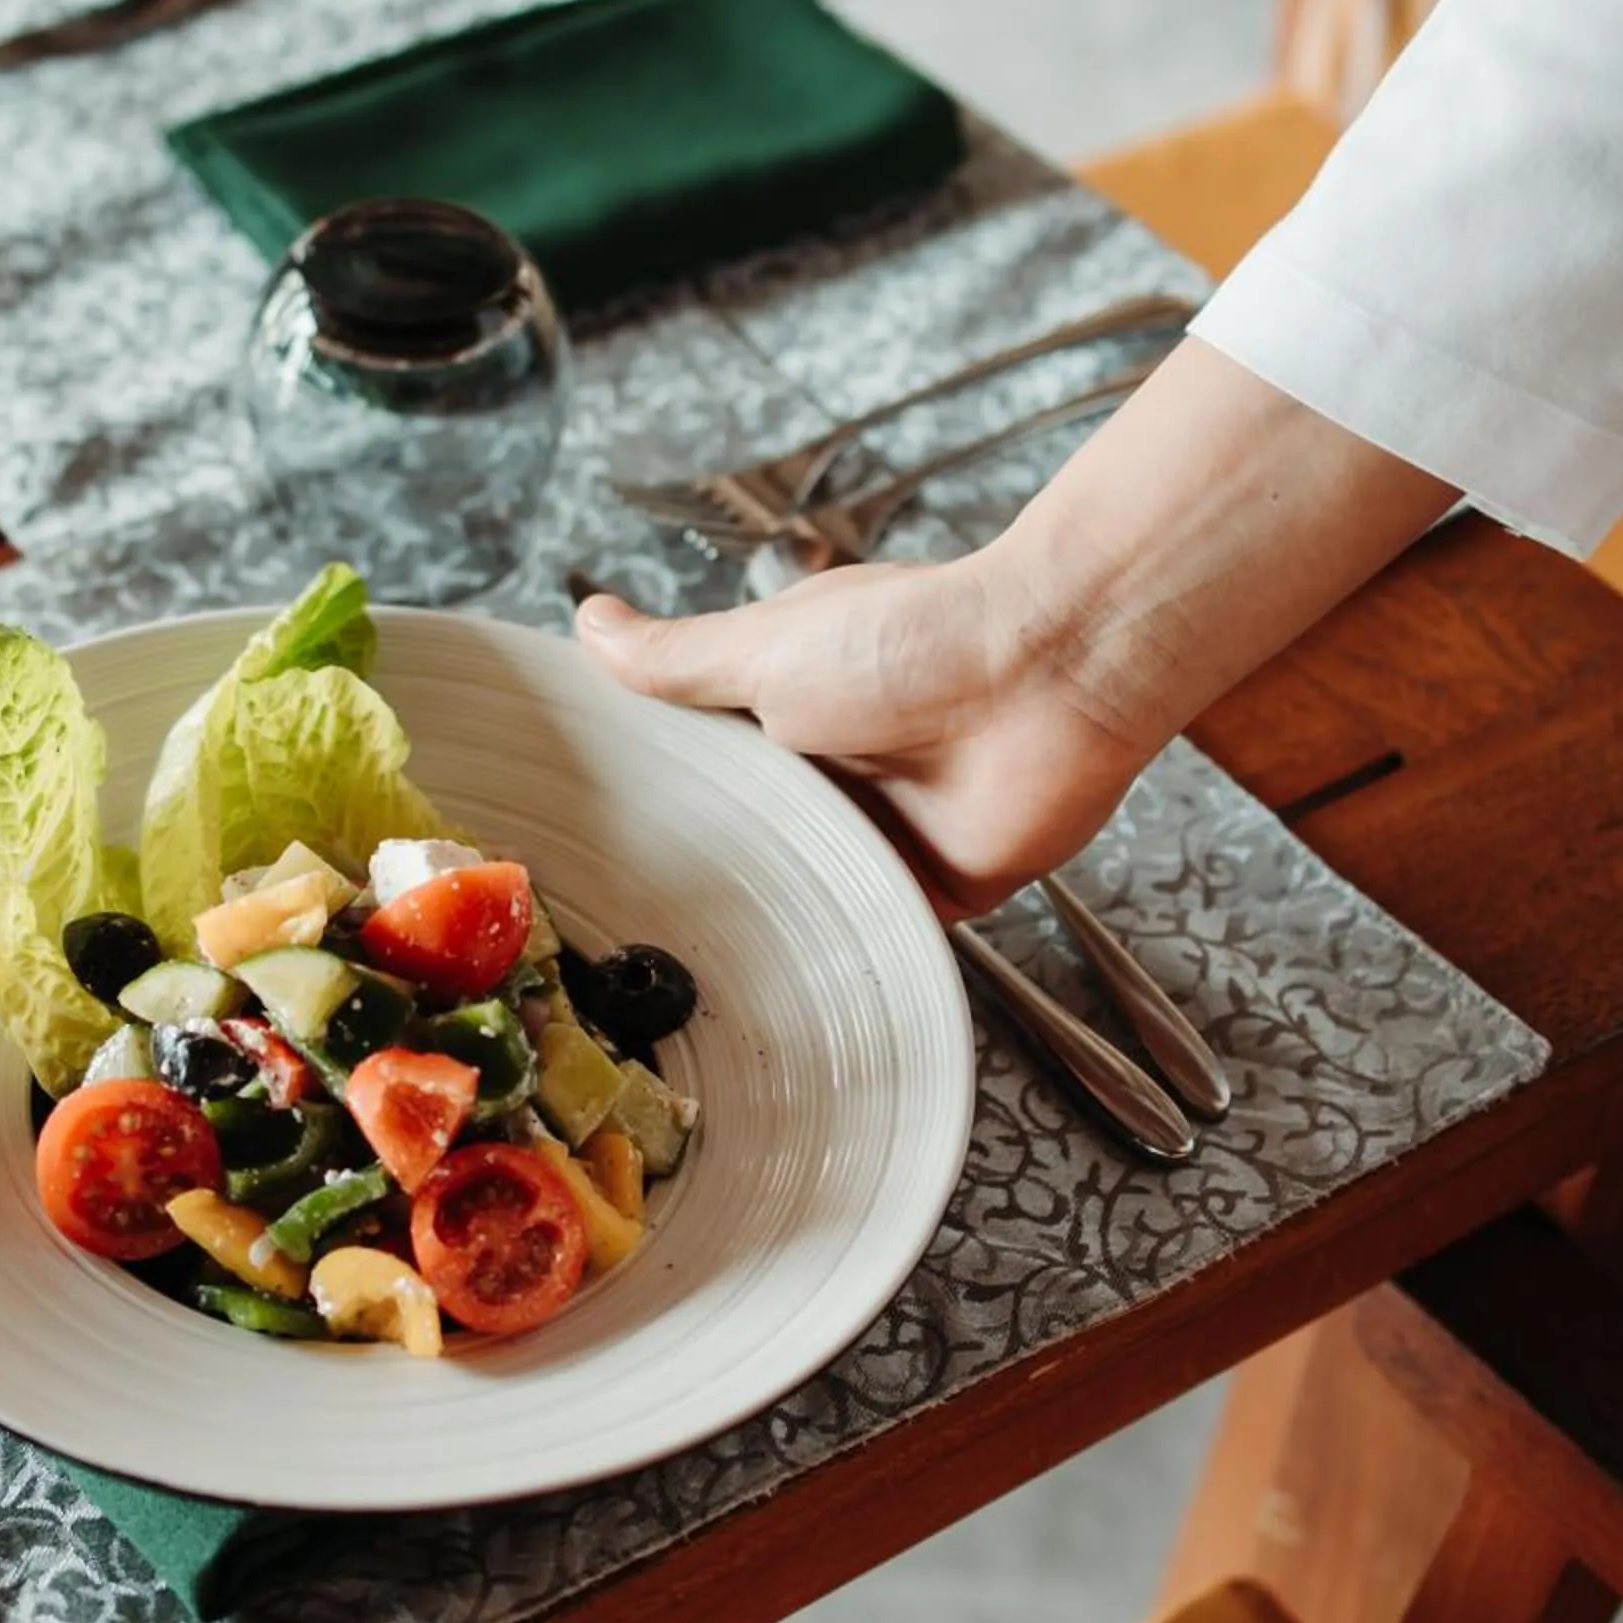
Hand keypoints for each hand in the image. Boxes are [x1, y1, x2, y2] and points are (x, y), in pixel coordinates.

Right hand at [579, 342, 1456, 917]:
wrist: (1047, 679)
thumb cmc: (913, 641)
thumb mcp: (763, 648)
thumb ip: (674, 658)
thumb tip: (590, 621)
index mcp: (784, 715)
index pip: (699, 774)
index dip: (649, 806)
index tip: (576, 849)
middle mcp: (830, 777)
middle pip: (743, 844)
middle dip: (695, 879)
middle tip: (611, 937)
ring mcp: (881, 838)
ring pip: (799, 899)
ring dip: (760, 928)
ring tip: (667, 991)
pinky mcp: (931, 892)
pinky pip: (868, 940)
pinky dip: (834, 963)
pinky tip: (772, 1001)